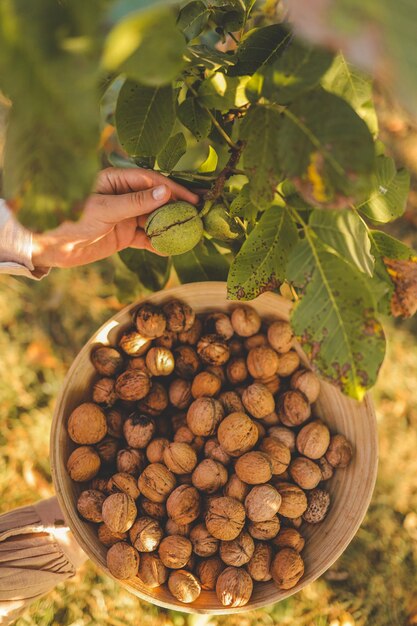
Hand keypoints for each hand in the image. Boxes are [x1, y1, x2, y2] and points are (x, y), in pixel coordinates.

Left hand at [31, 168, 198, 267]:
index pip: (150, 181)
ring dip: (168, 227)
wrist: (50, 247)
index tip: (192, 199)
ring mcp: (123, 217)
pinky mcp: (122, 236)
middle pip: (155, 200)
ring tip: (188, 233)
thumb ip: (136, 202)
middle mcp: (122, 196)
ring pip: (153, 220)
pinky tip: (169, 248)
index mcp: (115, 181)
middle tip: (198, 216)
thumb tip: (165, 192)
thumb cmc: (70, 219)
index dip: (173, 189)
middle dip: (175, 208)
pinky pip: (145, 238)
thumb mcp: (105, 209)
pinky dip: (156, 243)